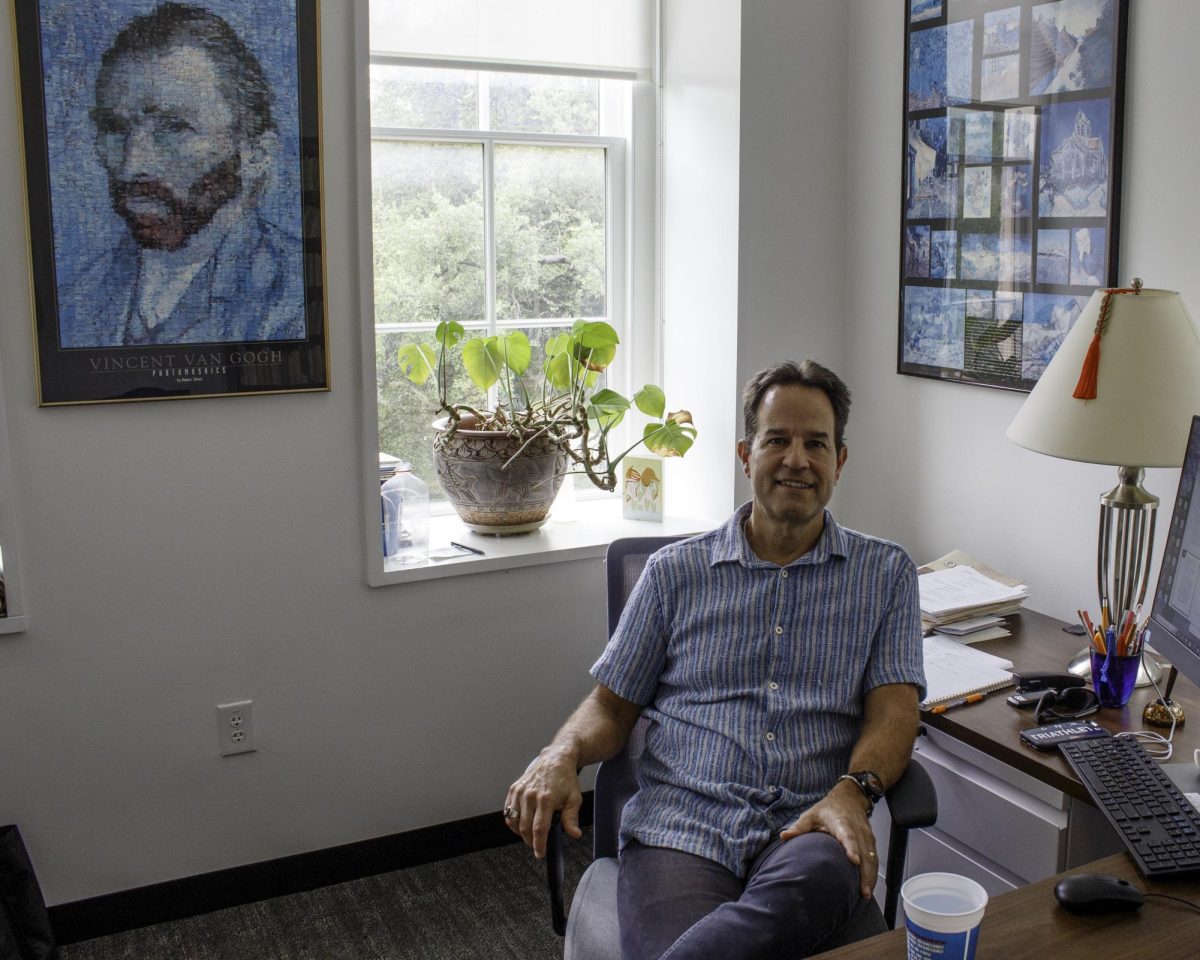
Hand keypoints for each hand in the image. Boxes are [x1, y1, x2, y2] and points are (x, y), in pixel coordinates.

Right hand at [503, 748, 582, 859]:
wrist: (555, 758)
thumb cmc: (565, 778)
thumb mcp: (574, 798)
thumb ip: (571, 818)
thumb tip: (574, 834)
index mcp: (546, 799)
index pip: (539, 829)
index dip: (539, 844)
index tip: (539, 853)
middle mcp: (530, 795)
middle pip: (525, 827)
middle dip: (530, 840)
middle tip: (536, 844)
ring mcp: (520, 791)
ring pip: (514, 821)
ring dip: (520, 832)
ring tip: (529, 834)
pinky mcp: (514, 788)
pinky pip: (508, 811)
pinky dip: (512, 821)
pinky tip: (520, 823)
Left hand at [780, 781, 877, 897]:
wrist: (849, 797)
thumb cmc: (827, 809)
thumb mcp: (811, 814)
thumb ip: (799, 827)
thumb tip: (783, 837)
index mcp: (841, 823)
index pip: (848, 836)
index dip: (852, 848)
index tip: (854, 861)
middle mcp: (857, 830)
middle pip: (864, 852)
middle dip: (865, 872)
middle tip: (863, 891)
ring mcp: (866, 836)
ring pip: (871, 857)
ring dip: (871, 876)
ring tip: (866, 894)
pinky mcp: (871, 841)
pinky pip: (873, 858)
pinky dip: (873, 873)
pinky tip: (869, 887)